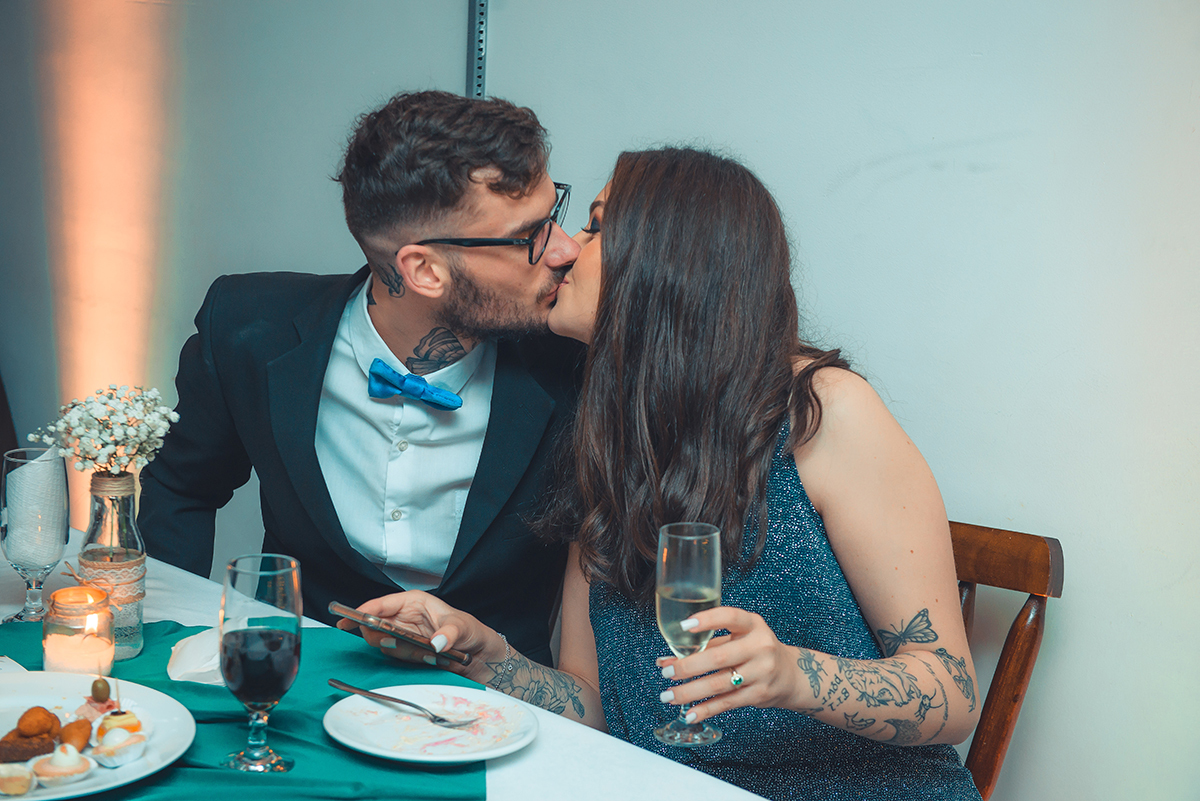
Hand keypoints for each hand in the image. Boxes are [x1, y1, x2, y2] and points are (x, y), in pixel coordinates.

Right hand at [334, 591, 499, 682]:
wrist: (478, 655)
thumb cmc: (471, 631)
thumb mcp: (463, 628)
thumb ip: (450, 633)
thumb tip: (437, 641)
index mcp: (414, 601)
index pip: (382, 604)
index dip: (364, 610)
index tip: (350, 619)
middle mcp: (404, 617)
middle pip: (374, 624)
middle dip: (377, 633)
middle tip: (391, 641)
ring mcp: (403, 635)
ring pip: (382, 642)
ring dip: (398, 649)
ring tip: (421, 652)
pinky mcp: (406, 651)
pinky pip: (394, 656)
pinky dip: (406, 659)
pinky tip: (424, 658)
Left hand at [656, 606, 800, 723]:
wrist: (791, 674)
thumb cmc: (756, 651)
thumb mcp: (739, 638)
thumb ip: (706, 645)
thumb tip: (666, 660)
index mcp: (753, 625)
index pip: (730, 617)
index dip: (708, 620)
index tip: (684, 626)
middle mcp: (760, 647)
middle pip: (719, 657)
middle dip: (688, 666)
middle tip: (666, 671)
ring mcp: (762, 672)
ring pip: (720, 684)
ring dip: (690, 691)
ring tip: (668, 695)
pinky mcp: (760, 694)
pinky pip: (728, 703)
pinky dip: (706, 709)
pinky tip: (689, 713)